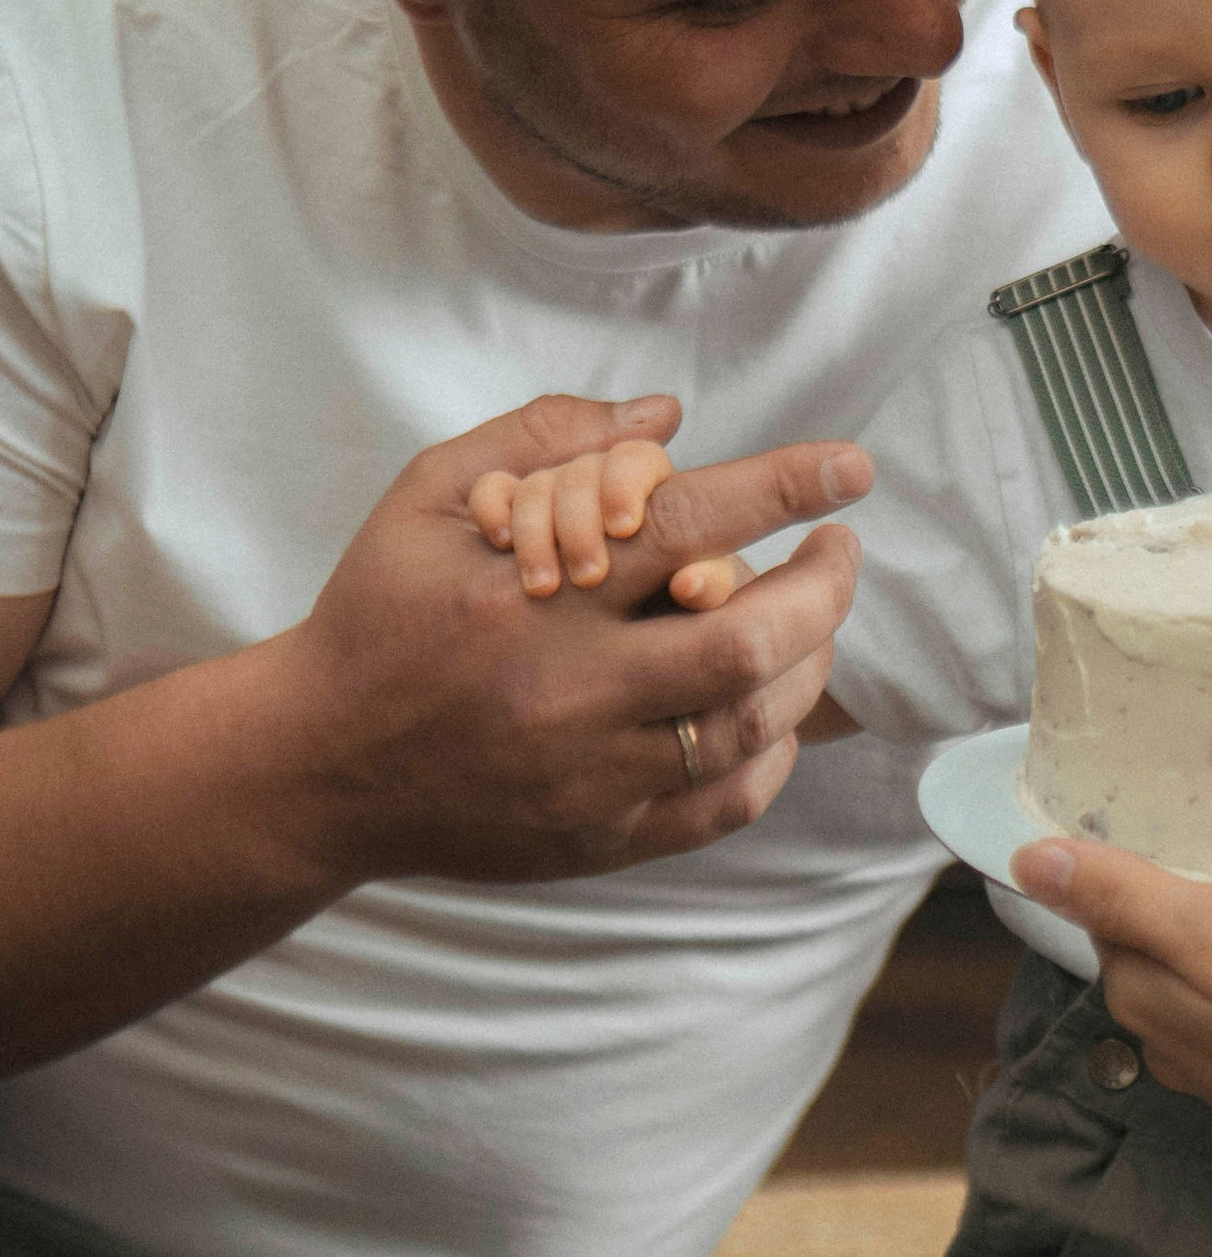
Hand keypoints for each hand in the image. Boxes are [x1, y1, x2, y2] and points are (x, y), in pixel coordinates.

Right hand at [272, 392, 873, 886]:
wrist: (317, 765)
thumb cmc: (381, 613)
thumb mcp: (430, 498)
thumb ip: (543, 438)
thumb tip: (665, 417)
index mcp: (534, 594)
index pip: (689, 525)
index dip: (786, 488)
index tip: (851, 468)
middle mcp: (570, 689)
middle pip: (748, 639)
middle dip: (823, 587)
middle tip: (837, 550)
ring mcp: (591, 775)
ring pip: (751, 724)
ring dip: (808, 663)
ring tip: (810, 620)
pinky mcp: (599, 839)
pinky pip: (726, 803)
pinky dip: (772, 752)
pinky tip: (770, 707)